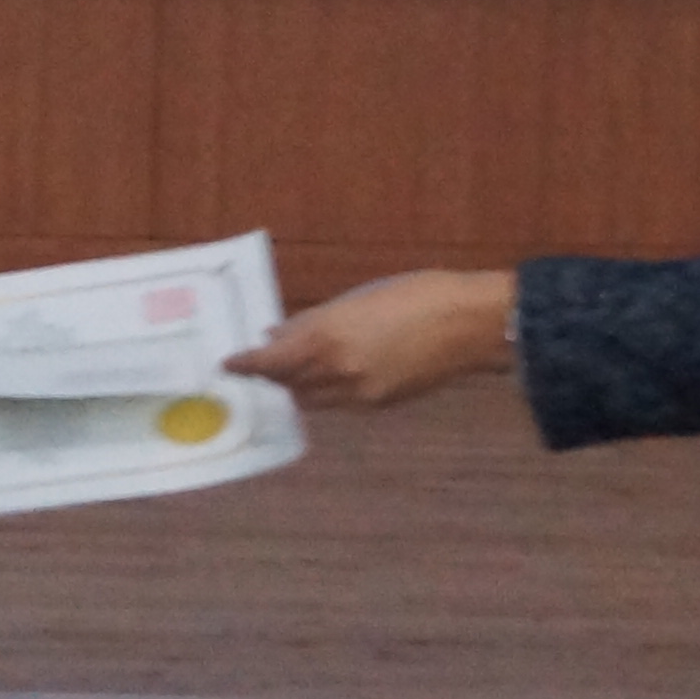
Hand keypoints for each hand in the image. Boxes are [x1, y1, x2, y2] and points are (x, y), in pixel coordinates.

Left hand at [226, 267, 518, 412]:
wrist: (471, 324)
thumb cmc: (418, 294)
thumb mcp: (359, 298)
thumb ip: (314, 321)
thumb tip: (278, 335)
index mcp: (330, 338)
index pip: (272, 362)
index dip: (246, 366)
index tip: (228, 364)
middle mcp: (339, 372)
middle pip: (289, 384)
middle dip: (273, 375)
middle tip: (260, 362)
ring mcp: (361, 394)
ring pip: (313, 398)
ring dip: (298, 385)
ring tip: (292, 367)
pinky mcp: (381, 403)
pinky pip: (341, 402)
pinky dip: (328, 389)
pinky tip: (333, 372)